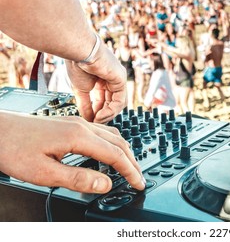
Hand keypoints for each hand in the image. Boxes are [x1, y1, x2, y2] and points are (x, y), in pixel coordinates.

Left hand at [0, 111, 144, 192]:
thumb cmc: (14, 148)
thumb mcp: (44, 173)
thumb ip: (78, 179)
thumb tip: (105, 184)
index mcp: (78, 136)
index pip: (115, 154)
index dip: (130, 171)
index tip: (138, 183)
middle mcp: (82, 126)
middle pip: (119, 142)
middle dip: (132, 161)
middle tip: (139, 177)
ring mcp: (77, 123)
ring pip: (112, 135)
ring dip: (124, 151)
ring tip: (128, 167)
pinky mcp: (71, 124)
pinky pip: (101, 132)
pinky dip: (113, 144)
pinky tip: (109, 152)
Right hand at [66, 44, 127, 123]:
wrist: (78, 51)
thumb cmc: (77, 64)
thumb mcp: (80, 90)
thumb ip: (85, 105)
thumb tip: (88, 119)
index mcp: (101, 80)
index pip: (103, 101)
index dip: (97, 112)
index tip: (90, 121)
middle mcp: (111, 79)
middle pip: (111, 103)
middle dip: (103, 115)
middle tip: (94, 123)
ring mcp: (118, 79)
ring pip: (117, 104)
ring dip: (107, 115)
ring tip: (96, 120)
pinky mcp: (121, 80)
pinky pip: (120, 100)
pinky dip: (111, 110)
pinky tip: (100, 115)